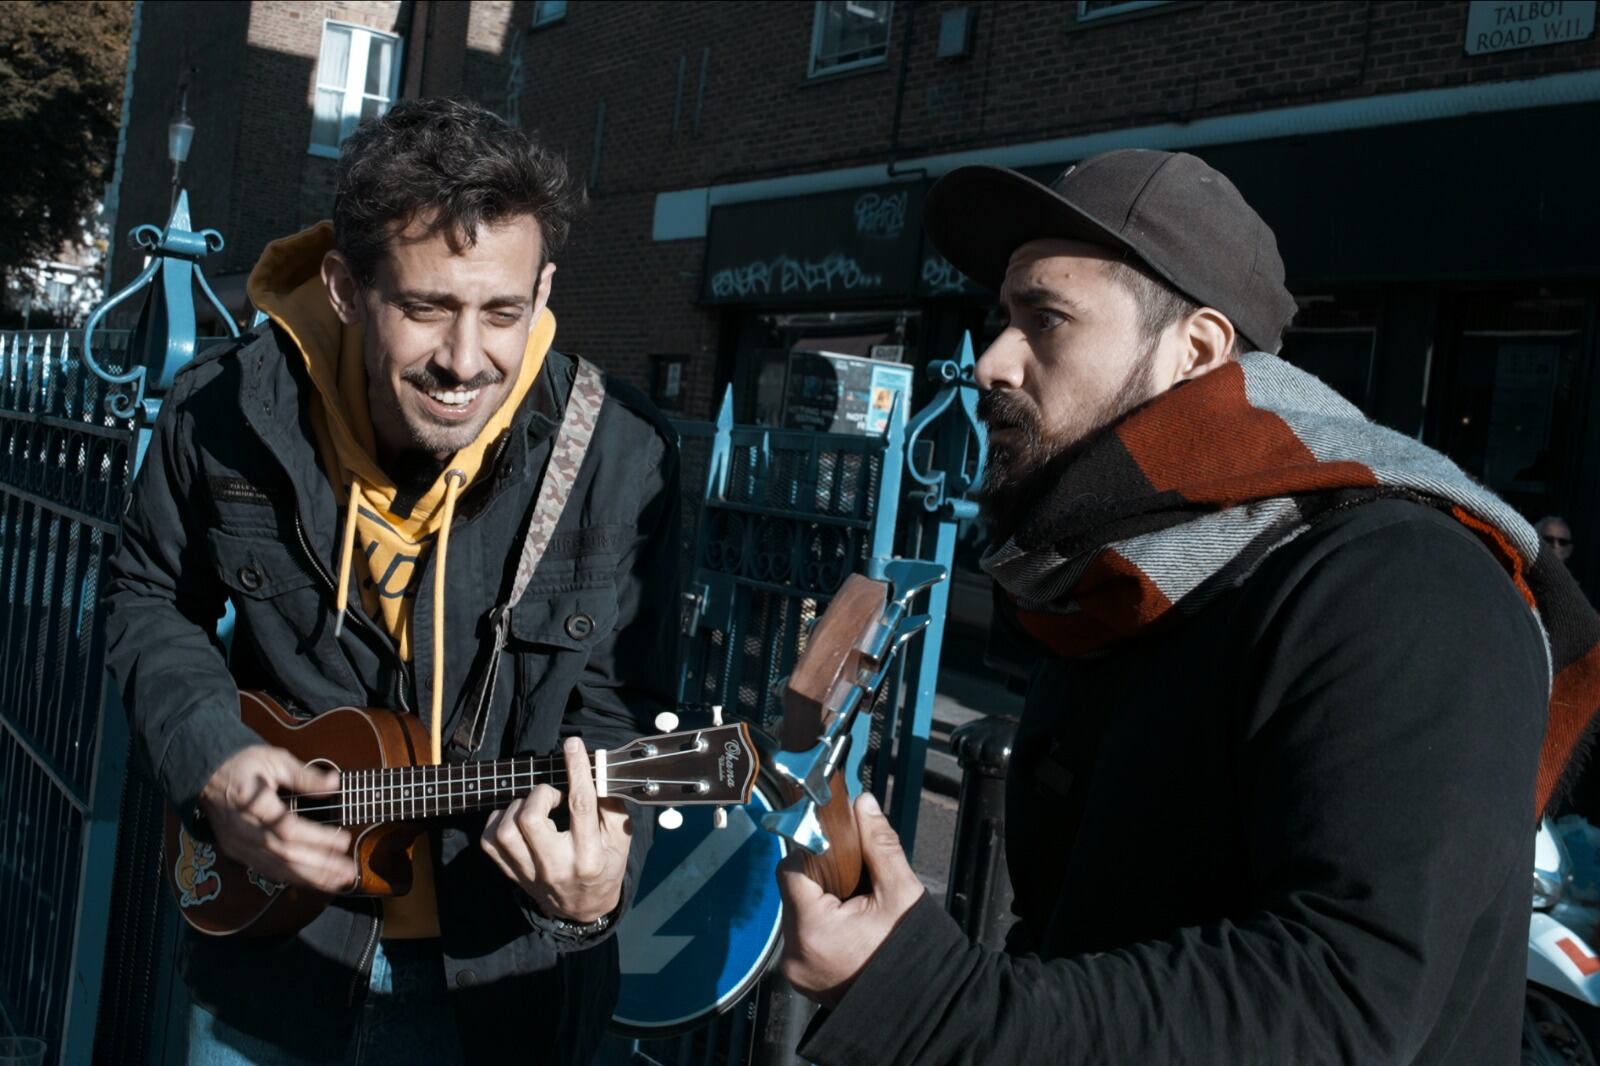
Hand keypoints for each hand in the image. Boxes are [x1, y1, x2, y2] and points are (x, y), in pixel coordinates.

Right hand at [198, 744, 355, 893]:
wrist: (205, 776)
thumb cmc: (241, 764)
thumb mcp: (273, 759)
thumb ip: (304, 775)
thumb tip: (334, 783)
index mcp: (252, 804)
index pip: (288, 829)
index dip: (317, 838)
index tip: (343, 840)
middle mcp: (243, 830)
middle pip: (284, 855)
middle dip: (320, 867)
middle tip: (349, 872)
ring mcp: (238, 845)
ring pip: (277, 868)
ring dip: (310, 878)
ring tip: (339, 882)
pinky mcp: (237, 853)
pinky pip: (267, 871)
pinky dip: (292, 878)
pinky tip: (314, 881)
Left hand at [481, 736, 632, 922]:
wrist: (584, 909)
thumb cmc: (606, 866)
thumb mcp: (620, 838)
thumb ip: (611, 804)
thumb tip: (597, 770)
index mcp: (588, 855)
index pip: (580, 805)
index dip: (576, 770)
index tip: (572, 745)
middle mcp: (556, 866)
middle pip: (530, 819)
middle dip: (539, 794)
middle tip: (552, 795)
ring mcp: (530, 873)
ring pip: (505, 831)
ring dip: (516, 808)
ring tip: (533, 807)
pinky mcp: (513, 874)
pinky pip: (489, 843)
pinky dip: (496, 822)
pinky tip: (513, 819)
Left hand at [777, 791, 925, 1007]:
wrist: (926, 1007)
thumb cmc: (914, 954)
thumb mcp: (901, 892)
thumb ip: (878, 843)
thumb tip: (862, 804)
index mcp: (812, 930)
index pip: (791, 869)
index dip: (813, 850)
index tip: (835, 844)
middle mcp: (794, 954)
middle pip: (793, 891)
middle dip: (822, 878)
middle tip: (855, 880)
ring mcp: (797, 972)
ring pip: (798, 913)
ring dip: (821, 903)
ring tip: (856, 908)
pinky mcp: (804, 980)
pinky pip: (804, 938)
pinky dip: (822, 926)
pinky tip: (851, 929)